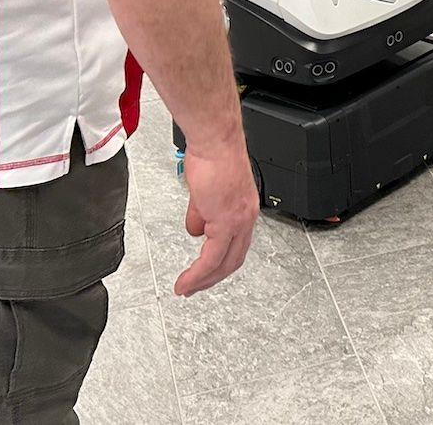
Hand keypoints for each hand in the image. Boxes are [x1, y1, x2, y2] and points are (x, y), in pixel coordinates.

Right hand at [176, 134, 258, 295]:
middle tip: (194, 288)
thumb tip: (195, 230)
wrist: (215, 142)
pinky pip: (211, 257)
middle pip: (232, 260)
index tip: (205, 274)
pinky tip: (187, 280)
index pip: (236, 246)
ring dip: (203, 280)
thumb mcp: (206, 192)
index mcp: (244, 210)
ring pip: (223, 263)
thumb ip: (201, 213)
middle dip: (212, 278)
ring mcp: (238, 220)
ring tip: (186, 289)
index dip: (220, 264)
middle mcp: (246, 218)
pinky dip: (198, 274)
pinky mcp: (226, 221)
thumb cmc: (213, 156)